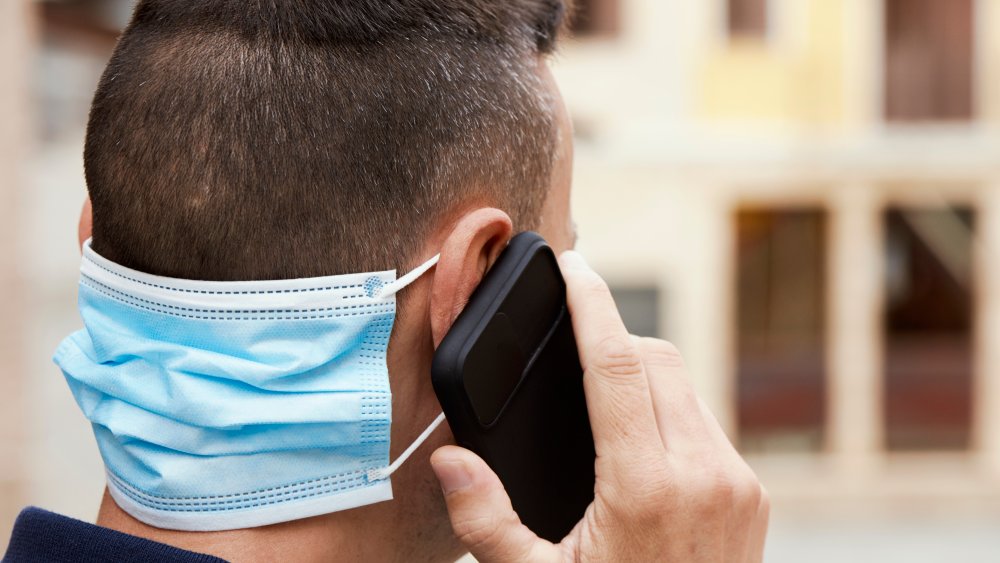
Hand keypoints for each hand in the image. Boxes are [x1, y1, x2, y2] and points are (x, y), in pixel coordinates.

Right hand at [430, 251, 768, 561]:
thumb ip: (487, 523)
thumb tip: (449, 463)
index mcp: (643, 486)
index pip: (616, 363)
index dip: (591, 305)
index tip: (575, 267)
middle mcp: (701, 473)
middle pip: (653, 359)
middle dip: (610, 338)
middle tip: (571, 343)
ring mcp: (735, 482)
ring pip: (685, 384)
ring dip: (641, 373)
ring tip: (600, 396)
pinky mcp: (751, 494)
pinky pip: (705, 420)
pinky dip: (669, 409)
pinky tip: (639, 437)